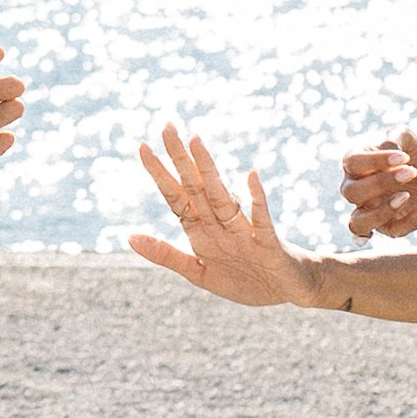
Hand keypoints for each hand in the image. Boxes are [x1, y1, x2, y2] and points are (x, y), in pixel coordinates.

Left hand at [129, 126, 318, 308]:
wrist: (287, 290)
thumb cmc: (243, 278)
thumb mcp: (198, 272)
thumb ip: (166, 255)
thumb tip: (129, 236)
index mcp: (201, 230)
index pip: (176, 196)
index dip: (159, 173)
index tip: (142, 146)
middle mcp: (220, 223)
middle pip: (196, 187)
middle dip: (180, 158)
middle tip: (167, 126)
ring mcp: (244, 230)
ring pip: (222, 197)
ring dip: (209, 171)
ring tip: (196, 142)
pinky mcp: (267, 242)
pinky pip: (261, 218)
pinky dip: (256, 200)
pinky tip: (250, 176)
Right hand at [341, 128, 416, 238]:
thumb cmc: (413, 154)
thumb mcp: (408, 138)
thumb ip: (397, 136)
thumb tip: (390, 148)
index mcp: (356, 163)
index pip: (352, 163)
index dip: (375, 161)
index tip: (404, 156)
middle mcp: (356, 189)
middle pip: (351, 193)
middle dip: (380, 183)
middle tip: (411, 172)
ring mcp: (368, 211)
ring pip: (358, 223)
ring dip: (381, 212)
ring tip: (407, 195)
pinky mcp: (388, 227)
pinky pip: (393, 231)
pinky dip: (412, 218)